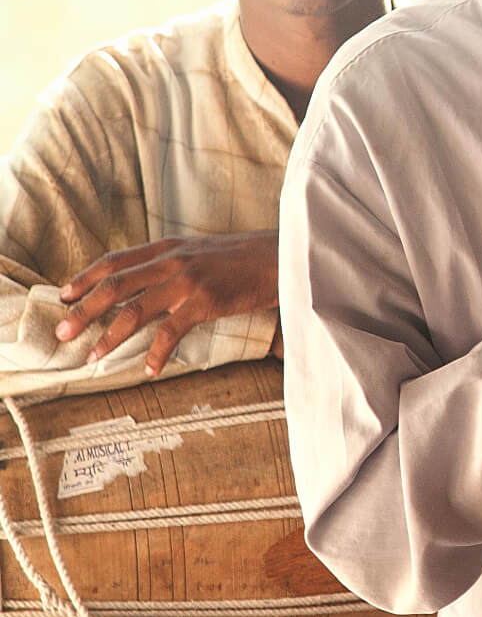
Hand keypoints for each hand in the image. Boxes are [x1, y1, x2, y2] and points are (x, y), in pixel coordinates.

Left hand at [56, 231, 279, 374]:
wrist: (284, 257)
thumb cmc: (247, 259)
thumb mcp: (204, 251)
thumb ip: (177, 262)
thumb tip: (153, 283)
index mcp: (168, 247)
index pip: (115, 261)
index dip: (86, 278)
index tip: (64, 296)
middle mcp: (172, 260)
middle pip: (114, 286)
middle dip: (83, 311)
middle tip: (62, 333)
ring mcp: (188, 280)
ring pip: (134, 310)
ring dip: (108, 336)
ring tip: (92, 356)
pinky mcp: (206, 301)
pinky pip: (171, 331)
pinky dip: (157, 353)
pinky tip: (149, 369)